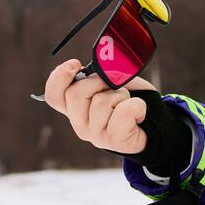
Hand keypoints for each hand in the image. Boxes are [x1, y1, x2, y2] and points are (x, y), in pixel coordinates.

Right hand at [42, 59, 157, 154]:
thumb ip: (102, 74)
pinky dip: (137, 105)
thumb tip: (104, 68)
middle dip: (98, 81)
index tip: (75, 64)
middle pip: (75, 94)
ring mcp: (95, 135)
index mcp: (74, 108)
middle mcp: (80, 124)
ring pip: (102, 101)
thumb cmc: (128, 103)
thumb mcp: (113, 84)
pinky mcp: (114, 140)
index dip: (59, 77)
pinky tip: (138, 114)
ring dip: (121, 94)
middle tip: (113, 86)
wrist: (151, 128)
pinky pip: (125, 111)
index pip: (54, 95)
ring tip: (127, 103)